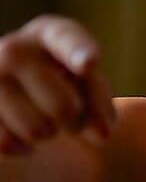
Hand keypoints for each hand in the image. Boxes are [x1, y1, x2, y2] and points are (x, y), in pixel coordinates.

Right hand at [0, 15, 116, 154]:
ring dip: (46, 134)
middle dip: (73, 121)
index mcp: (48, 34)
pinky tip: (21, 133)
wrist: (23, 97)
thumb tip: (101, 133)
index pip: (65, 39)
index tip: (89, 64)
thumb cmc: (63, 86)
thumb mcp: (89, 88)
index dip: (78, 52)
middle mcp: (14, 49)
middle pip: (63, 107)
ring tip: (42, 117)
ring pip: (36, 129)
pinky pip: (6, 142)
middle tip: (68, 112)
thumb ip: (100, 104)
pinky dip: (21, 146)